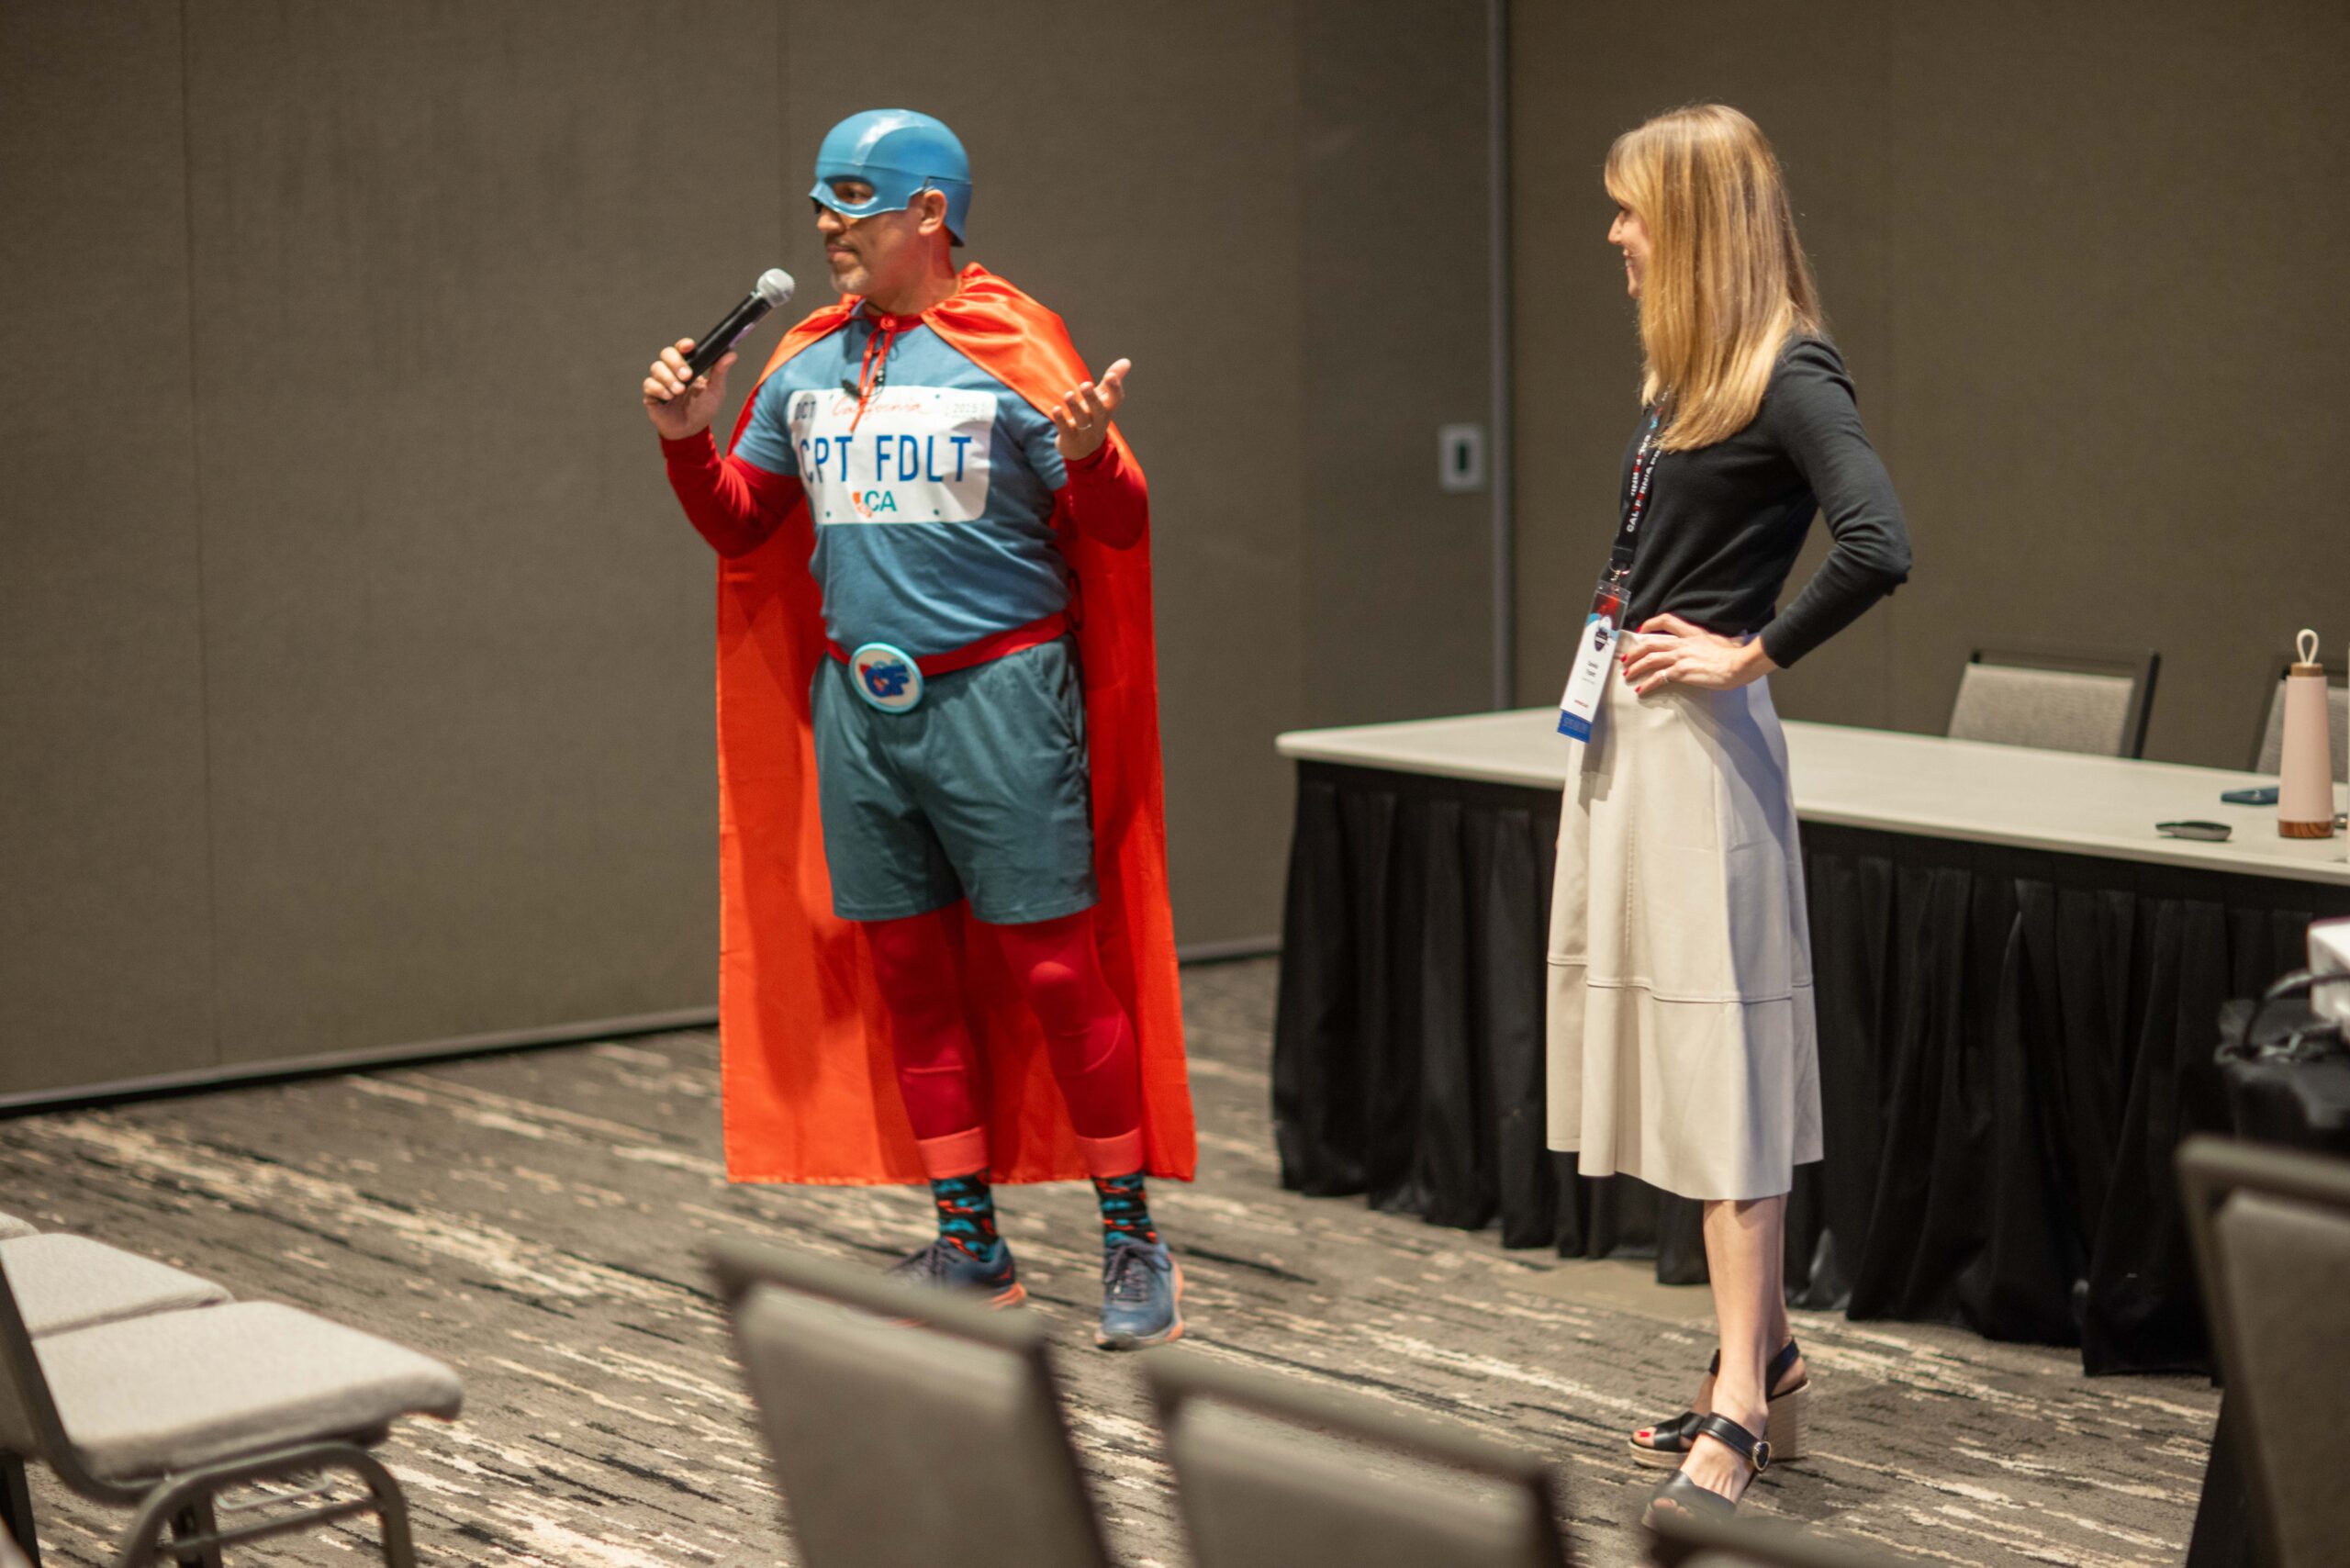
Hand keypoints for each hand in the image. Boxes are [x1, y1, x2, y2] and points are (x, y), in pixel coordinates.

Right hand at [642, 338, 735, 439]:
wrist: (691, 431)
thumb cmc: (702, 409)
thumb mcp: (715, 391)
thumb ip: (720, 373)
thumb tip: (732, 354)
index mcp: (688, 365)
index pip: (682, 349)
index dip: (684, 345)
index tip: (690, 346)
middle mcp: (672, 370)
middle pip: (666, 354)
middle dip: (676, 362)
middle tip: (687, 376)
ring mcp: (660, 381)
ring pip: (656, 368)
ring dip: (669, 378)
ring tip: (680, 391)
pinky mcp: (651, 394)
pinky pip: (649, 385)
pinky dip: (660, 389)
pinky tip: (669, 397)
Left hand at [1049, 357, 1130, 462]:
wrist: (1083, 451)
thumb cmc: (1094, 418)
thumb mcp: (1103, 400)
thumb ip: (1112, 381)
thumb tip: (1126, 361)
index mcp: (1107, 410)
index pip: (1115, 401)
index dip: (1114, 389)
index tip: (1110, 375)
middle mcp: (1098, 422)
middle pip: (1098, 411)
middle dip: (1092, 398)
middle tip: (1085, 384)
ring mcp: (1085, 432)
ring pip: (1081, 421)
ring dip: (1075, 408)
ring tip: (1068, 395)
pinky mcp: (1070, 439)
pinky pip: (1066, 430)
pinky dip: (1061, 420)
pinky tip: (1055, 409)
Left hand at [1621, 613, 1777, 694]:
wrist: (1739, 664)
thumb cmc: (1736, 655)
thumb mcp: (1726, 641)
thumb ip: (1722, 640)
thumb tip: (1735, 639)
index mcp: (1692, 633)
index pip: (1666, 620)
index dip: (1650, 624)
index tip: (1641, 631)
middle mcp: (1683, 642)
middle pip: (1650, 642)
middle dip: (1635, 651)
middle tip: (1626, 659)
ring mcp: (1680, 656)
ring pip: (1649, 659)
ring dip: (1635, 667)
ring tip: (1628, 675)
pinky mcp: (1681, 671)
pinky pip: (1658, 677)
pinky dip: (1647, 684)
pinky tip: (1642, 690)